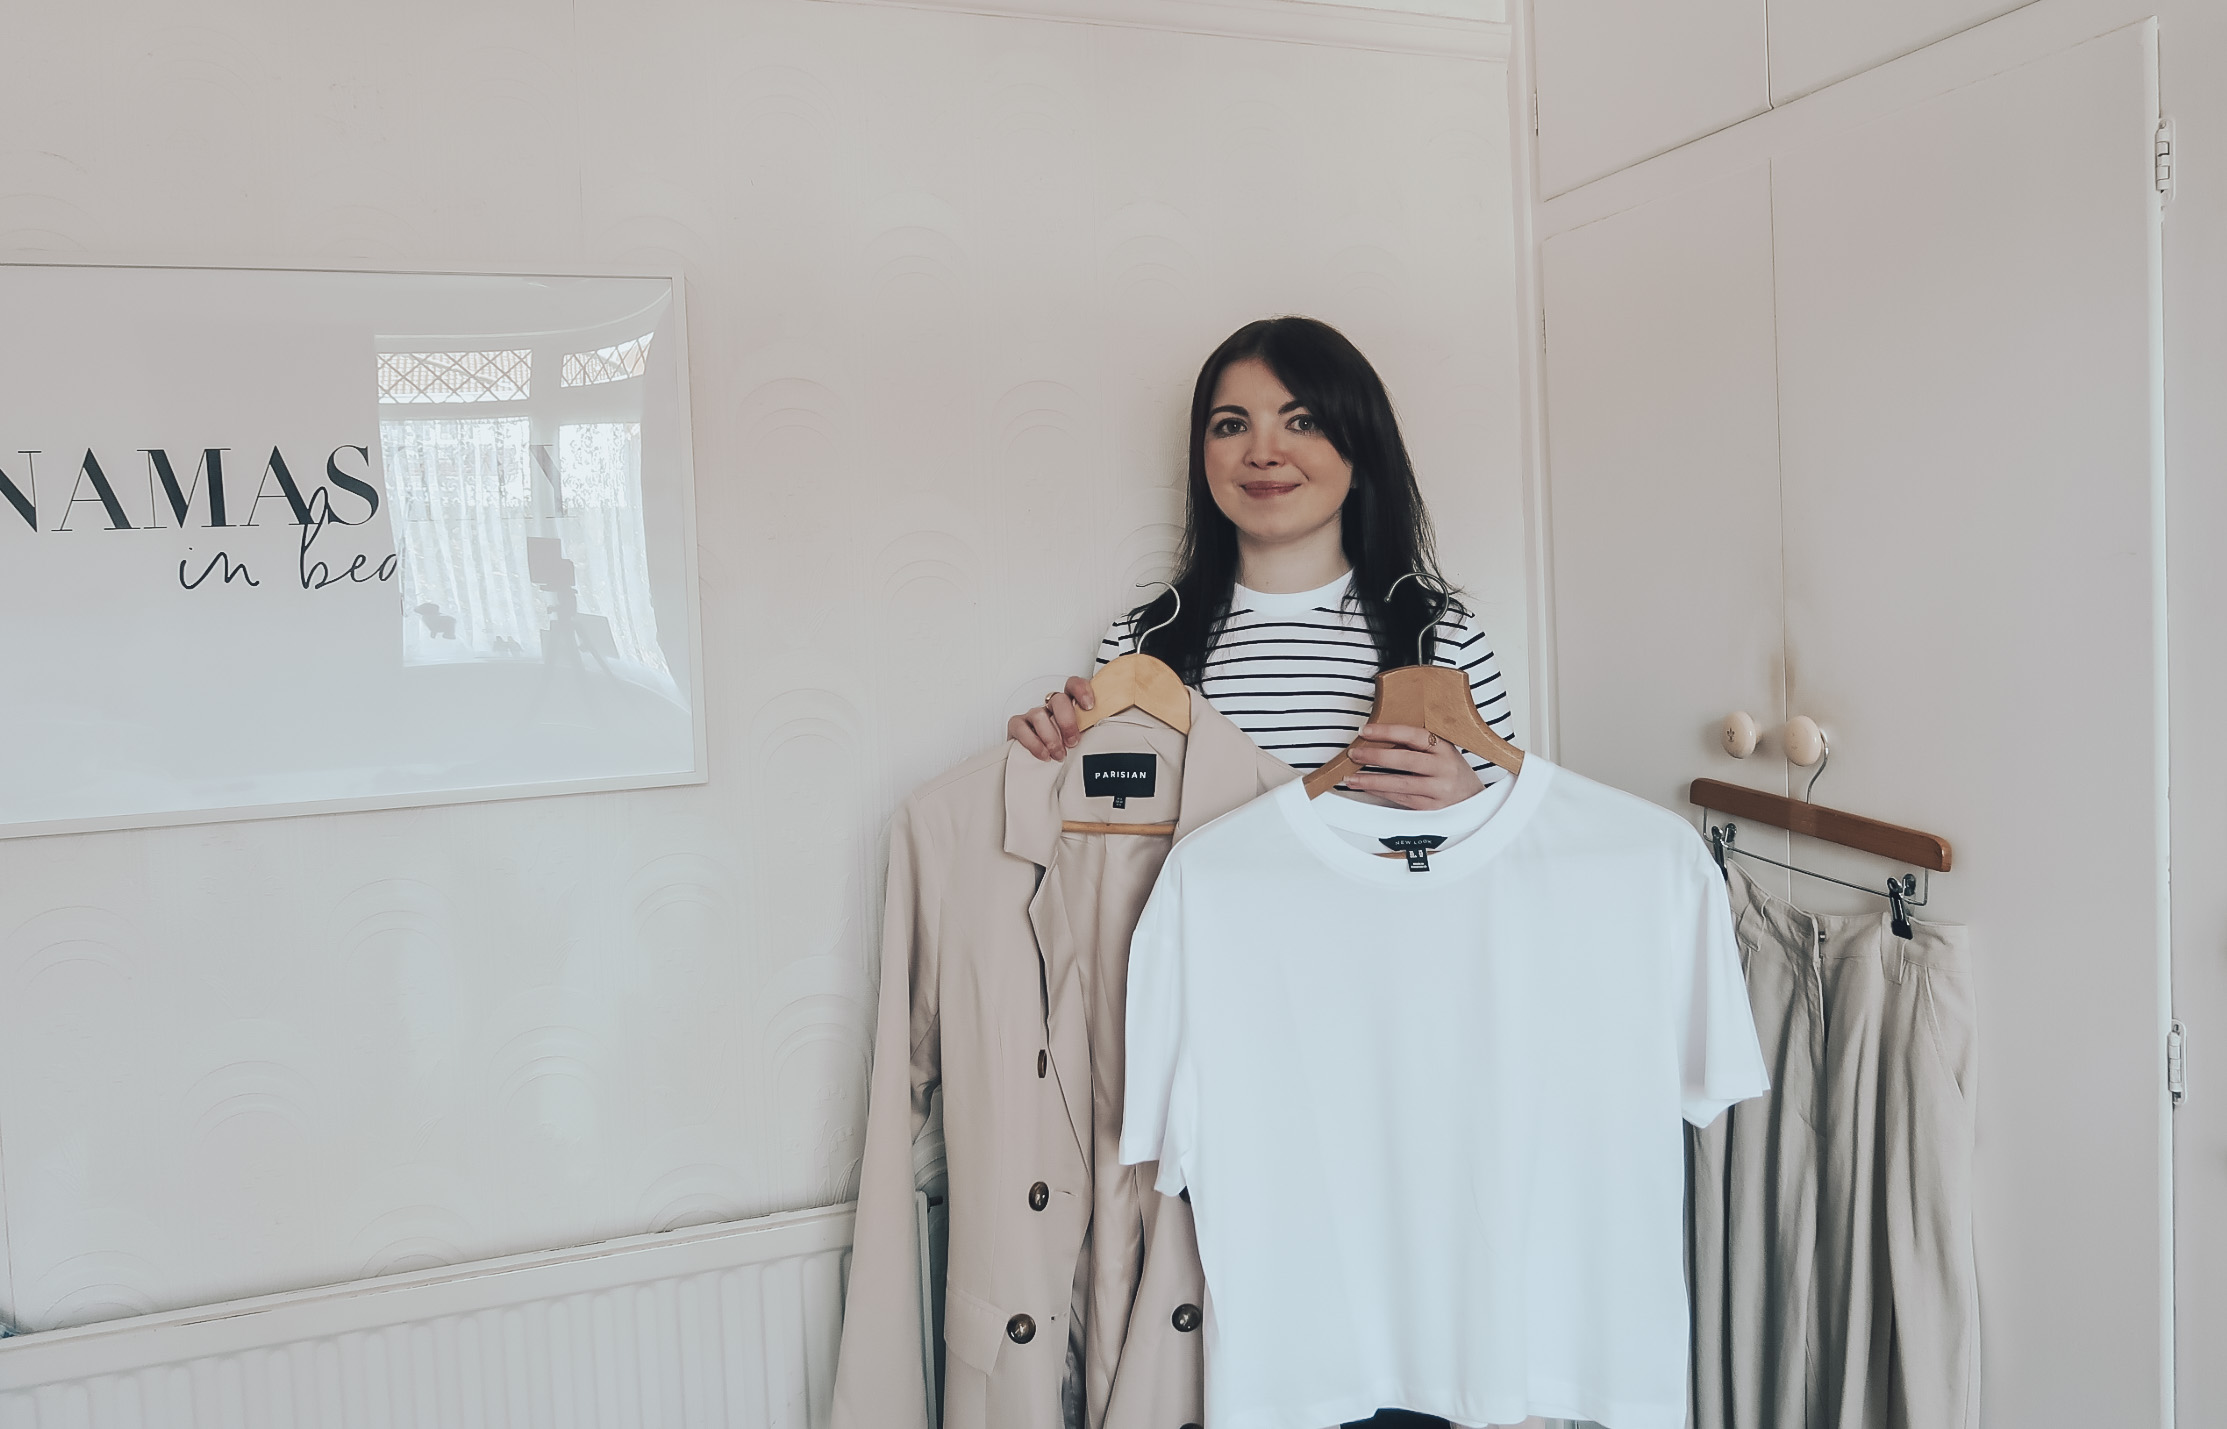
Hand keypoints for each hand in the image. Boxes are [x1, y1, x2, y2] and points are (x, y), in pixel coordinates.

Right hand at [1008, 675, 1095, 760]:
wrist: (1042, 765)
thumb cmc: (1065, 746)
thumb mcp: (1083, 737)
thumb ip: (1094, 732)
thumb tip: (1115, 740)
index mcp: (1069, 704)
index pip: (1073, 685)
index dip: (1081, 691)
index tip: (1090, 706)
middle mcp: (1050, 707)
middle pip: (1058, 699)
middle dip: (1067, 721)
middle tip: (1073, 741)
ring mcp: (1033, 715)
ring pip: (1039, 714)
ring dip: (1051, 737)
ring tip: (1059, 754)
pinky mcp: (1018, 726)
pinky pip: (1020, 727)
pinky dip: (1033, 743)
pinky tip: (1043, 754)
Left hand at [1342, 723, 1485, 809]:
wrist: (1474, 801)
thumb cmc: (1452, 772)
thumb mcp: (1442, 752)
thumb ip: (1418, 745)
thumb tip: (1381, 738)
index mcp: (1444, 748)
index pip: (1414, 735)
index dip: (1388, 731)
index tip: (1366, 731)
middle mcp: (1443, 768)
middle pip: (1405, 760)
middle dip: (1375, 756)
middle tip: (1355, 754)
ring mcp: (1438, 789)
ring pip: (1400, 783)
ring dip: (1372, 780)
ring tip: (1352, 777)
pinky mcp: (1431, 807)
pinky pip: (1402, 798)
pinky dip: (1382, 793)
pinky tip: (1368, 788)